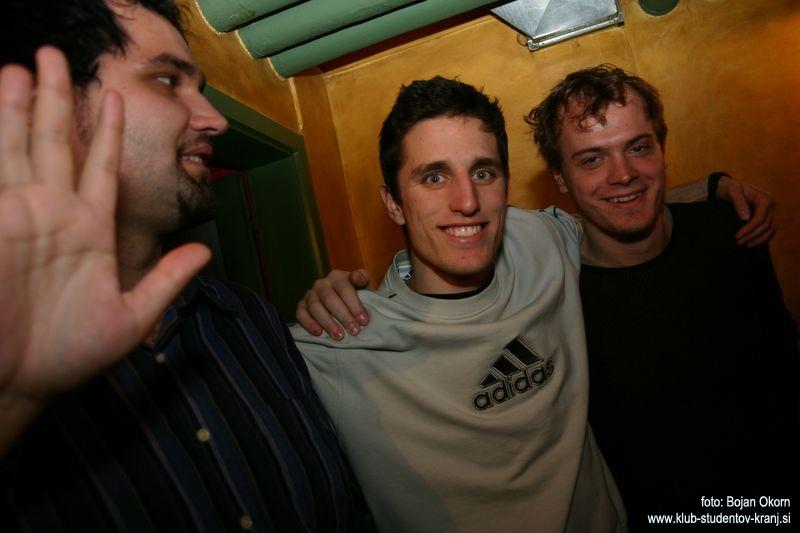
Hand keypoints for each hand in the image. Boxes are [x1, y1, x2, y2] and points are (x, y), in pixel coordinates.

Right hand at [0, 48, 208, 447]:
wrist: (22, 380)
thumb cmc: (72, 354)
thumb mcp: (134, 315)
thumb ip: (167, 280)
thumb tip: (206, 252)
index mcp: (91, 230)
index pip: (102, 169)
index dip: (109, 134)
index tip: (117, 100)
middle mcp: (56, 214)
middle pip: (58, 143)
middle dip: (57, 99)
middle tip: (56, 56)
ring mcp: (21, 215)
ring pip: (22, 147)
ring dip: (21, 106)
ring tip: (24, 65)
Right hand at [296, 269, 370, 339]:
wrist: (343, 303)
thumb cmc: (356, 294)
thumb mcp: (363, 284)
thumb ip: (362, 278)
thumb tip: (355, 277)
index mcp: (336, 277)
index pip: (345, 289)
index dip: (355, 305)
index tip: (363, 321)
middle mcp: (321, 284)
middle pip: (330, 299)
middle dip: (343, 316)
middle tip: (354, 330)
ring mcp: (310, 295)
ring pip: (315, 307)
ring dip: (328, 322)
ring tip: (339, 336)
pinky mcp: (302, 306)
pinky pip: (301, 314)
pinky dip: (309, 323)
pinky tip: (319, 333)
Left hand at [717, 176, 774, 246]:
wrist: (728, 188)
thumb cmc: (729, 188)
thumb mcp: (732, 190)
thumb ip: (739, 202)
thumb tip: (746, 218)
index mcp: (765, 198)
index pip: (760, 218)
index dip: (749, 229)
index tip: (737, 236)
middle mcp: (770, 205)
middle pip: (765, 225)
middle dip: (752, 236)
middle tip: (738, 242)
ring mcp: (769, 211)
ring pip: (769, 229)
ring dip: (758, 239)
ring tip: (745, 245)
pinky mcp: (766, 216)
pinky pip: (768, 230)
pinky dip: (762, 237)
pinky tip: (751, 242)